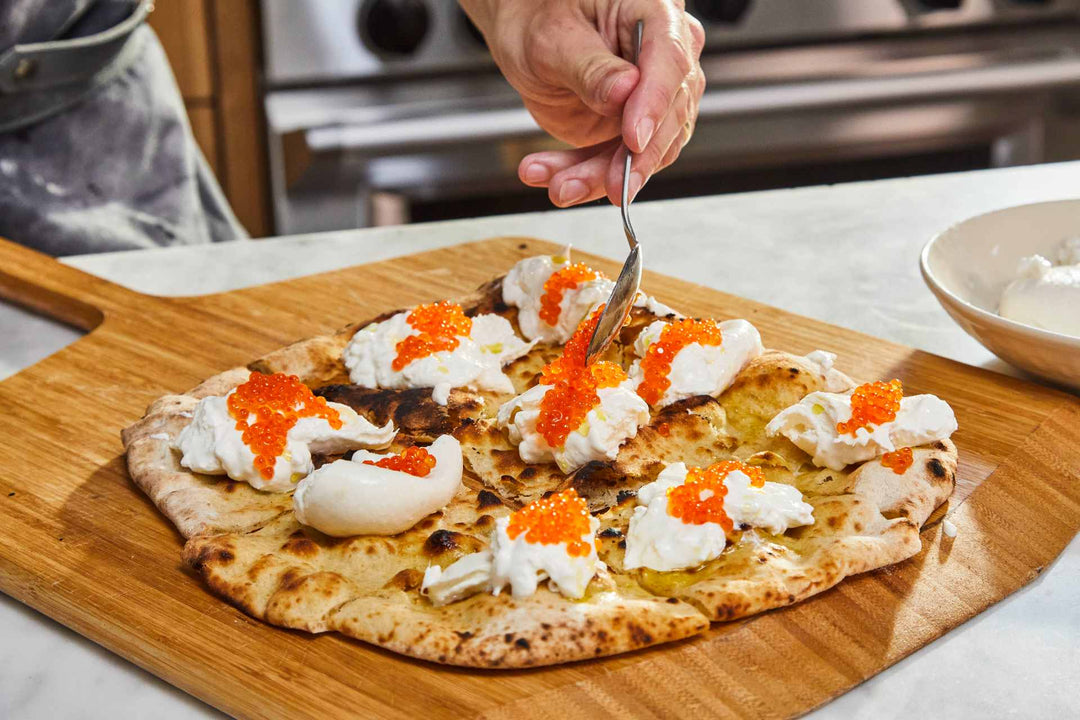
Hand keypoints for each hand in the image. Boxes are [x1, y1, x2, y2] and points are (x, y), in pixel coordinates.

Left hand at [460, 0, 704, 206]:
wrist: (526, 36)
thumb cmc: (541, 18)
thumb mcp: (554, 38)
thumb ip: (590, 67)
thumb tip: (625, 92)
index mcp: (655, 12)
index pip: (669, 60)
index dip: (655, 104)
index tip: (634, 140)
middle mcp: (663, 56)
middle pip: (668, 116)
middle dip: (633, 159)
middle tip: (608, 185)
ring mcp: (652, 97)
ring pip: (645, 151)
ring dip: (600, 176)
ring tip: (559, 186)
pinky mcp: (632, 129)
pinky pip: (618, 164)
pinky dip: (585, 177)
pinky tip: (551, 178)